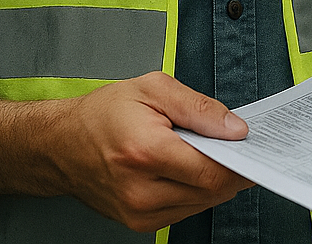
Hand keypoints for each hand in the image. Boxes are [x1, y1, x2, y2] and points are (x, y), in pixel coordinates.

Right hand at [54, 72, 252, 230]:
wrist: (61, 145)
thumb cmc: (103, 114)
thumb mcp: (153, 89)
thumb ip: (199, 108)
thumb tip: (235, 129)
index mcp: (145, 152)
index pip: (212, 172)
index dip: (239, 161)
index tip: (251, 147)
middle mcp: (141, 190)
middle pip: (211, 191)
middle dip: (228, 168)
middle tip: (228, 144)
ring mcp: (139, 212)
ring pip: (202, 204)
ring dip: (211, 180)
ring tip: (198, 152)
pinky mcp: (139, 223)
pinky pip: (186, 211)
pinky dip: (194, 191)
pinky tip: (183, 169)